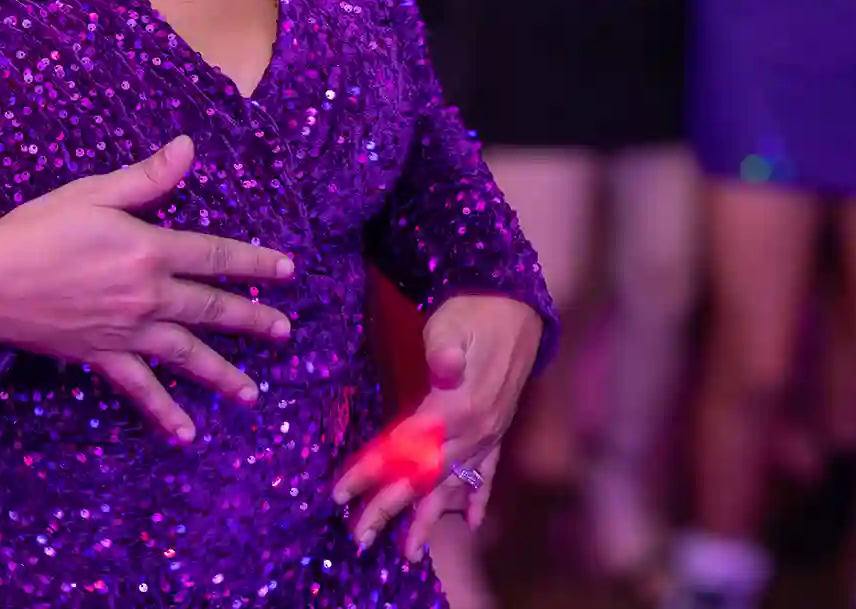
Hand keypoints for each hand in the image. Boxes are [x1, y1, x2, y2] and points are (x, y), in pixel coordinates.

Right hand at [0, 135, 297, 442]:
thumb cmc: (36, 229)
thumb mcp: (92, 193)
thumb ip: (146, 177)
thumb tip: (188, 147)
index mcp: (149, 250)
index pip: (214, 255)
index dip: (253, 262)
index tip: (286, 270)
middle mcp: (147, 295)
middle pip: (212, 308)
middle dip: (252, 319)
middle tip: (284, 330)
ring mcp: (127, 331)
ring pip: (187, 354)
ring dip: (223, 374)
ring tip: (253, 393)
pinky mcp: (102, 355)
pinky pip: (140, 389)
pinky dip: (163, 413)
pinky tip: (186, 434)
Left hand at [333, 294, 542, 558]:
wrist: (515, 303)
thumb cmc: (472, 309)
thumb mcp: (451, 321)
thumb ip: (445, 349)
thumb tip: (445, 368)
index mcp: (457, 406)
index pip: (405, 449)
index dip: (372, 470)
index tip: (340, 492)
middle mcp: (475, 429)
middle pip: (425, 477)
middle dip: (391, 508)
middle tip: (359, 537)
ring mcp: (489, 432)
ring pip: (454, 483)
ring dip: (430, 517)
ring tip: (409, 551)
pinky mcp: (497, 427)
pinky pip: (488, 470)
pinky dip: (478, 497)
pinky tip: (471, 521)